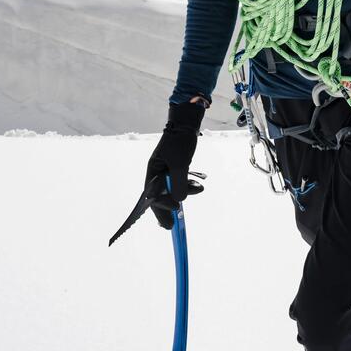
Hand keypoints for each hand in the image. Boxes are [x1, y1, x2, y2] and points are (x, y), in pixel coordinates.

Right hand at [145, 101, 205, 228]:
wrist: (186, 124)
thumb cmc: (179, 141)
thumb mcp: (180, 164)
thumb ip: (178, 183)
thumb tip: (179, 202)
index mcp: (152, 172)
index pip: (152, 197)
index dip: (160, 208)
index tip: (172, 215)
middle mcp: (157, 174)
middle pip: (160, 197)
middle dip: (167, 210)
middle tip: (172, 226)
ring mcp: (166, 171)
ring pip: (172, 190)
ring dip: (184, 193)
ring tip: (198, 190)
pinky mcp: (176, 168)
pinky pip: (180, 182)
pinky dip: (188, 186)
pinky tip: (199, 187)